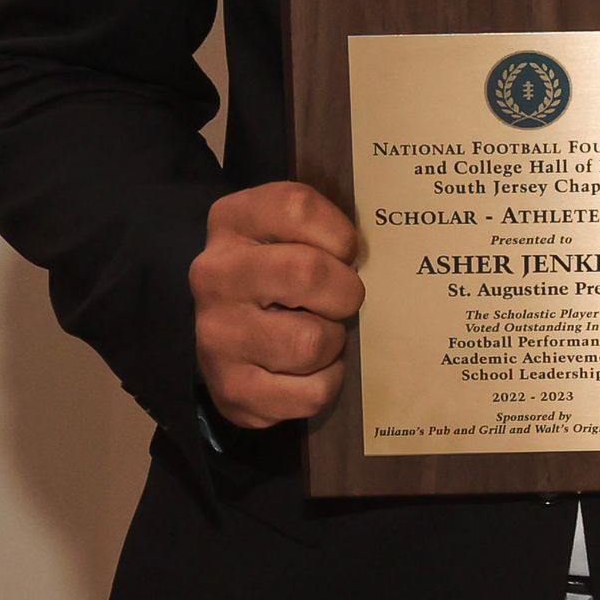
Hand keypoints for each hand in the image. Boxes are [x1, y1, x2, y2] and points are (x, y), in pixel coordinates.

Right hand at [190, 181, 364, 428]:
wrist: (228, 333)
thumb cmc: (278, 270)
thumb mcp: (290, 230)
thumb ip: (325, 226)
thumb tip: (385, 251)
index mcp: (232, 220)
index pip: (297, 207)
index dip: (339, 234)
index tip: (344, 252)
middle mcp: (215, 275)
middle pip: (308, 273)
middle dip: (344, 291)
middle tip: (343, 299)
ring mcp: (217, 335)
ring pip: (312, 341)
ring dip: (333, 342)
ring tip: (318, 332)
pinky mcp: (232, 389)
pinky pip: (311, 392)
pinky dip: (326, 382)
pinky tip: (309, 368)